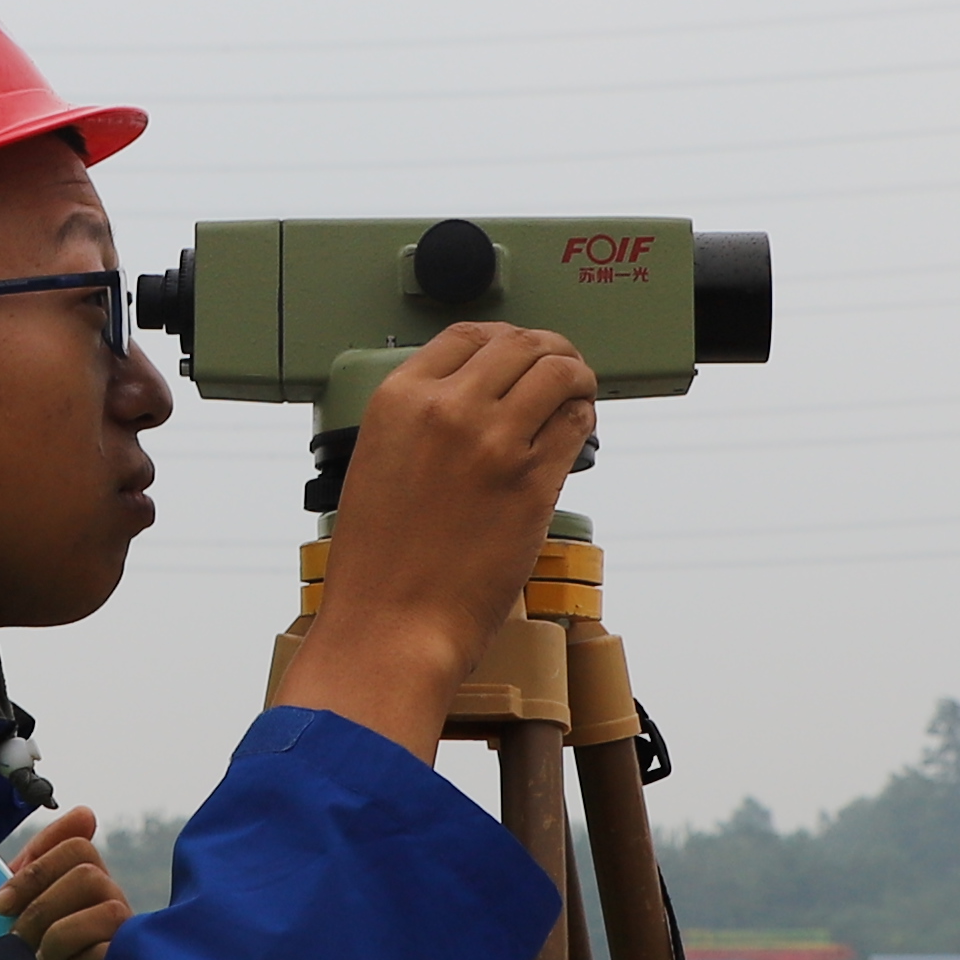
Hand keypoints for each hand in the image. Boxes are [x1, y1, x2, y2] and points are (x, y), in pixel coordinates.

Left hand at [0, 805, 132, 959]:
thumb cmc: (36, 952)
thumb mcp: (24, 911)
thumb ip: (27, 874)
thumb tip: (69, 821)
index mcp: (85, 878)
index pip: (76, 846)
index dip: (35, 870)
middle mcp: (111, 896)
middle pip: (88, 874)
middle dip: (41, 907)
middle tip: (15, 938)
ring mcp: (127, 928)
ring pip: (107, 910)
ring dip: (60, 937)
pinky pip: (112, 951)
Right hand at [273, 320, 599, 759]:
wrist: (393, 624)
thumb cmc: (377, 562)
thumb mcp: (376, 464)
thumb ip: (419, 422)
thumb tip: (470, 400)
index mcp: (400, 401)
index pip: (466, 335)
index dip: (500, 338)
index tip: (514, 351)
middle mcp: (449, 410)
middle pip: (520, 344)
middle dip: (548, 349)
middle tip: (560, 365)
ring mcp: (495, 444)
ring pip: (558, 372)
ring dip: (576, 375)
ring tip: (578, 390)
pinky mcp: (533, 483)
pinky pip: (575, 425)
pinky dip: (583, 418)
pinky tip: (578, 427)